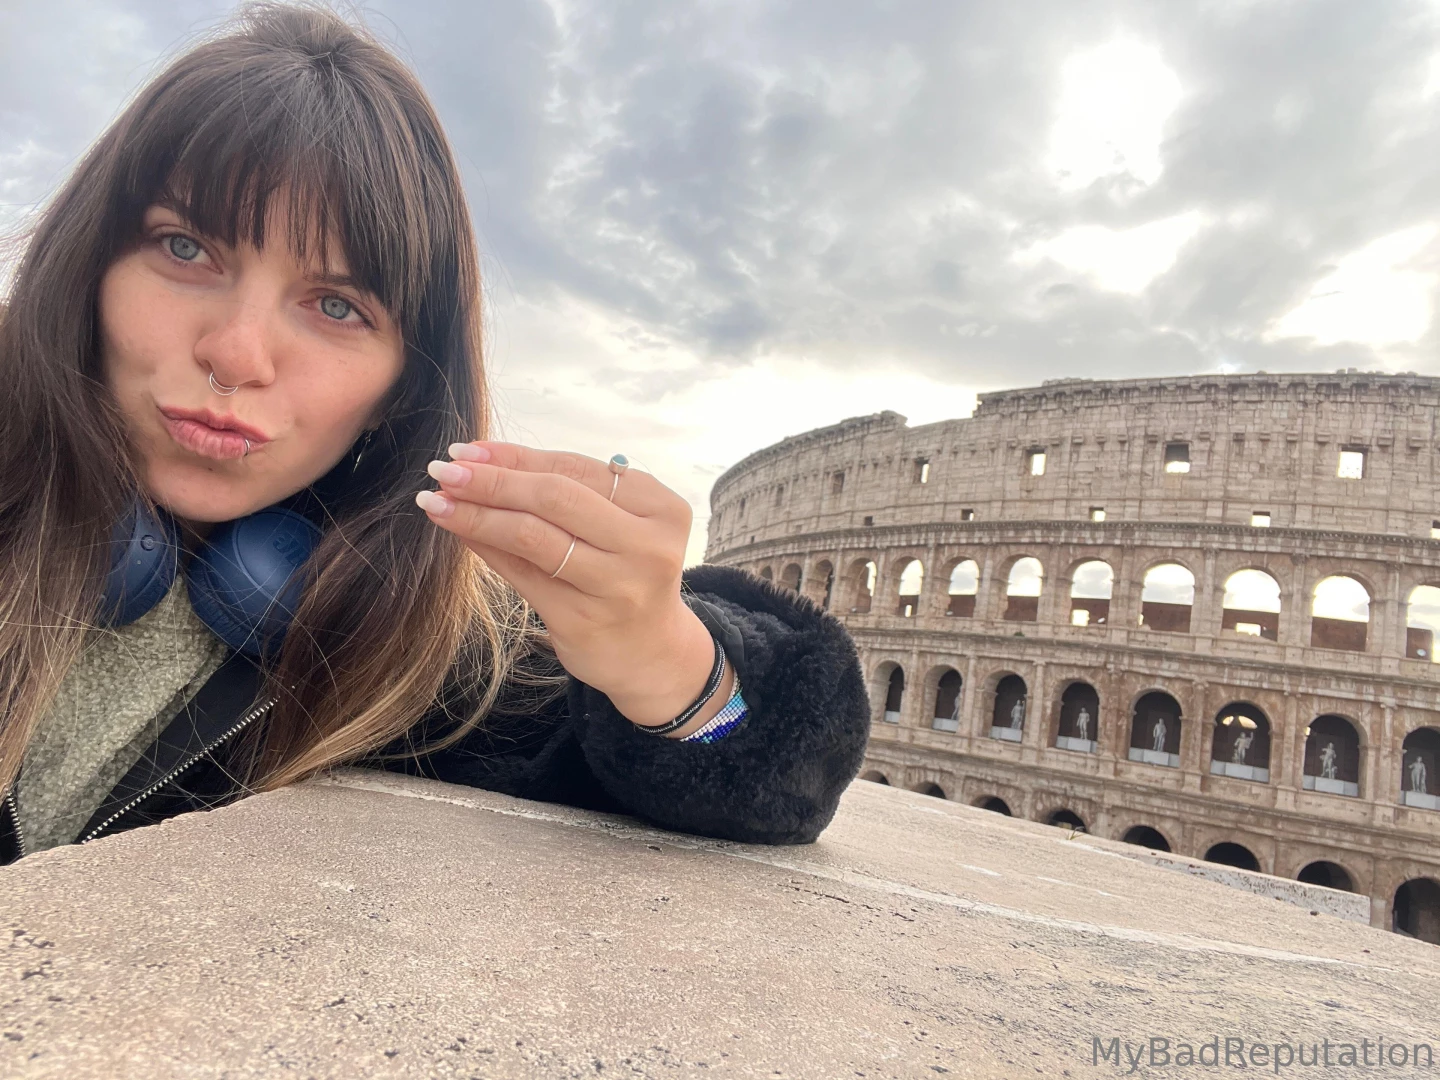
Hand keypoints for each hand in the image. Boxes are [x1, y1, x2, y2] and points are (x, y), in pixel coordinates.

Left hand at [414, 442, 732, 735]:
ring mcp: (616, 587)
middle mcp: (646, 547)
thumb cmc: (626, 573)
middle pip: (555, 499)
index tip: (467, 449)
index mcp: (662, 509)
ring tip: (435, 500)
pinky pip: (521, 574)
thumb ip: (565, 492)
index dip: (517, 456)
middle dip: (492, 480)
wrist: (651, 653)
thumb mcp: (617, 526)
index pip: (576, 469)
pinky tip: (459, 532)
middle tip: (443, 470)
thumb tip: (479, 459)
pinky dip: (485, 547)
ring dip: (477, 514)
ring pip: (533, 536)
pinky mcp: (582, 621)